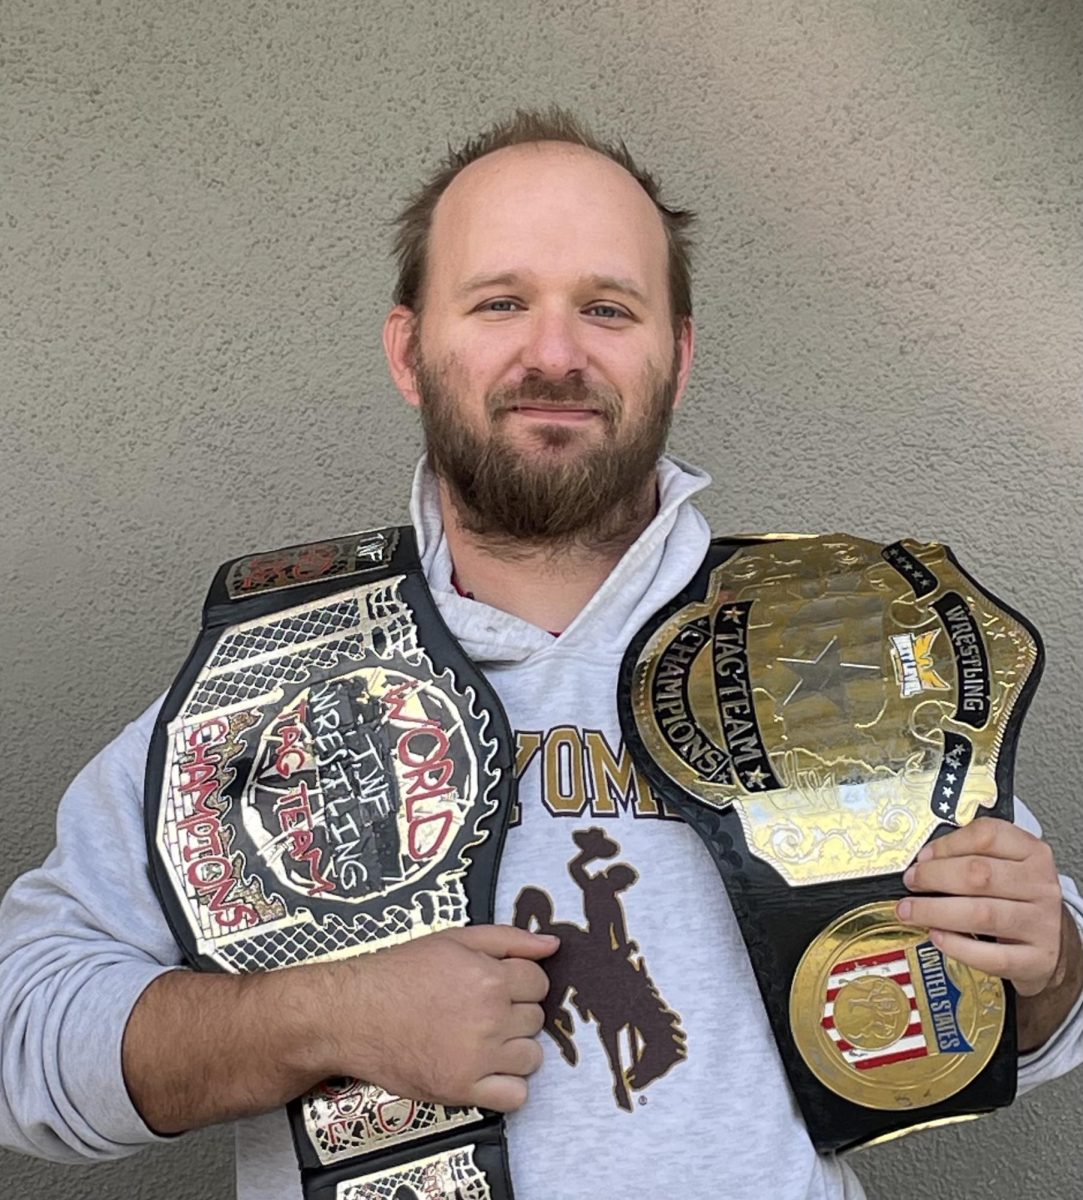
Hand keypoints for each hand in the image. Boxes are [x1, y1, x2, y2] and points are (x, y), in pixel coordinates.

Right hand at [314, 924, 556, 1111]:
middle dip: (515, 1013)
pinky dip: (507, 1087)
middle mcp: (490, 1018)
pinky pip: (515, 1096)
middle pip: (536, 1019)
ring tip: (483, 1039)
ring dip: (514, 1049)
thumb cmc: (400, 973)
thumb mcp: (455, 939)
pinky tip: (485, 1069)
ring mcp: (478, 1057)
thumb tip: (552, 946)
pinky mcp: (463, 1090)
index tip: (499, 986)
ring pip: (531, 1057)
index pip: (539, 983)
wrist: (354, 1013)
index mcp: (490, 977)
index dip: (520, 982)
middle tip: (482, 1010)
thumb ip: (509, 939)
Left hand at [897, 818, 1064, 996]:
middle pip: (980, 875)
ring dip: (936, 911)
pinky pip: (993, 956)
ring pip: (983, 914)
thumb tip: (923, 861)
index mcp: (1031, 852)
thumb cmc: (1019, 898)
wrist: (1054, 941)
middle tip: (911, 883)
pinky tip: (937, 937)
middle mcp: (1040, 885)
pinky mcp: (1037, 959)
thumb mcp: (1006, 865)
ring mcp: (1041, 924)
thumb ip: (970, 856)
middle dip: (934, 877)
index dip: (947, 844)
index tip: (922, 856)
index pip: (988, 836)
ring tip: (910, 911)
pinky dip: (959, 946)